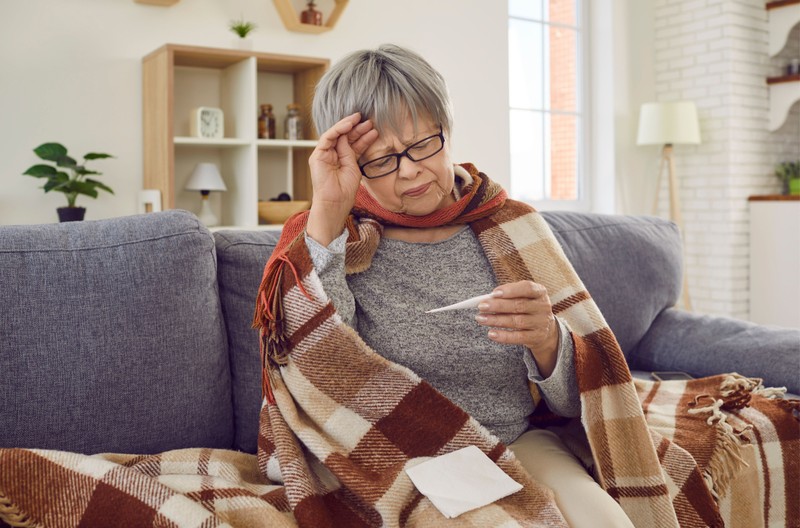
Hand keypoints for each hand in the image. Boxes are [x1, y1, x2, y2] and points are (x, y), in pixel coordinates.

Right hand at [307, 113, 377, 245]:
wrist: (336, 202)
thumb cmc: (345, 190)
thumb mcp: (353, 167)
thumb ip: (351, 151)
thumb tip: (349, 135)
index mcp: (342, 159)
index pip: (352, 143)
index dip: (362, 136)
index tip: (373, 129)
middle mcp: (332, 155)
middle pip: (345, 138)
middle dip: (357, 129)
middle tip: (369, 121)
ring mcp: (324, 154)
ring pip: (336, 134)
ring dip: (348, 125)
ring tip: (361, 120)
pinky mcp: (318, 155)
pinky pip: (328, 137)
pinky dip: (338, 129)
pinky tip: (349, 125)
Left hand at [474, 280, 558, 376]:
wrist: (545, 328)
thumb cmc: (527, 308)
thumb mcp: (523, 297)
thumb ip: (508, 296)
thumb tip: (487, 299)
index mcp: (540, 292)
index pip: (527, 288)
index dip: (511, 290)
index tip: (494, 293)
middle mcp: (543, 307)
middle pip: (519, 305)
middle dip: (498, 306)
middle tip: (481, 306)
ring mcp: (541, 323)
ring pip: (517, 321)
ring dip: (496, 320)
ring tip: (481, 319)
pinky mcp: (537, 337)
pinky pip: (518, 337)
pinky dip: (504, 336)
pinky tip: (491, 334)